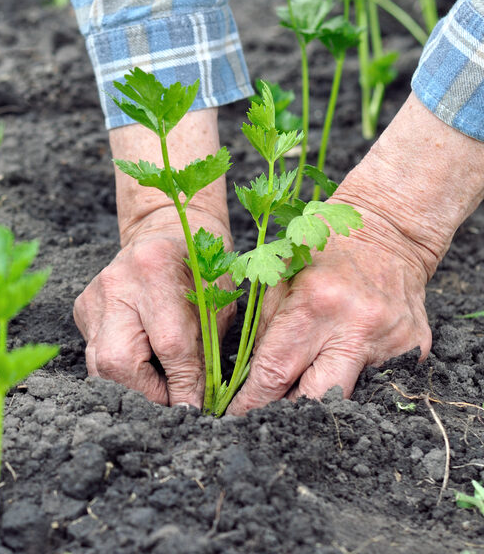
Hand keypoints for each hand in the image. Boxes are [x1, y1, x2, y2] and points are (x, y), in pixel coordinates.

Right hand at [76, 110, 230, 405]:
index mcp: (157, 269)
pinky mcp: (82, 309)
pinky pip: (96, 354)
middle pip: (117, 361)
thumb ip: (207, 350)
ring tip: (161, 388)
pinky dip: (121, 371)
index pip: (170, 345)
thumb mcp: (219, 301)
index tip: (196, 410)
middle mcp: (116, 282)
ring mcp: (93, 296)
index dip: (184, 386)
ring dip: (133, 387)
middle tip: (173, 402)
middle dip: (147, 393)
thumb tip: (198, 405)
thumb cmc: (203, 268)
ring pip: (99, 365)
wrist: (165, 233)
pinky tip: (144, 365)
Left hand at [226, 211, 431, 414]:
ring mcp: (391, 341)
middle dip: (288, 413)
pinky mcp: (415, 349)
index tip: (237, 416)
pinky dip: (354, 382)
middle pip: (316, 398)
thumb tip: (251, 383)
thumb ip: (266, 334)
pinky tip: (341, 368)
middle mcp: (355, 327)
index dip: (253, 402)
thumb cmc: (321, 257)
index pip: (275, 373)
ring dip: (321, 402)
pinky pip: (378, 383)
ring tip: (300, 397)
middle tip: (268, 419)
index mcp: (313, 306)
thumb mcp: (279, 284)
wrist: (387, 234)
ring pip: (349, 398)